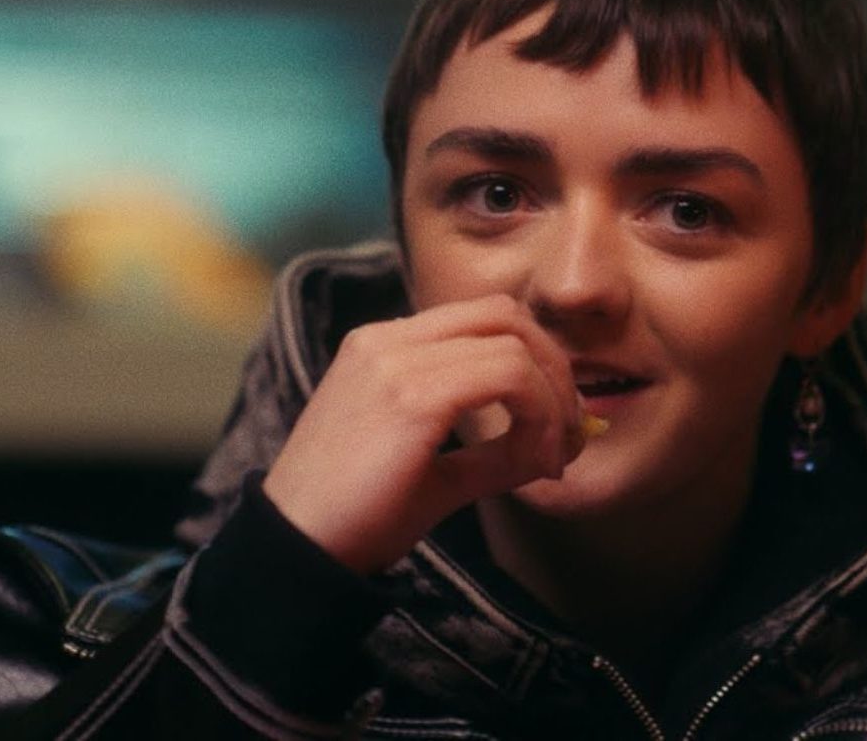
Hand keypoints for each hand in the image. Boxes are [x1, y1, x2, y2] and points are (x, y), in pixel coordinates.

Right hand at [262, 294, 581, 573]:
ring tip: (551, 459)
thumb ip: (495, 449)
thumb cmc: (358, 517)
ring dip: (553, 402)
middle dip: (556, 368)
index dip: (537, 359)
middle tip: (570, 432)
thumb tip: (562, 444)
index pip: (485, 317)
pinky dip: (539, 416)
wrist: (296, 552)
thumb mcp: (436, 473)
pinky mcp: (410, 395)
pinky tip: (537, 463)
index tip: (555, 422)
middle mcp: (387, 339)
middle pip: (506, 315)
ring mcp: (395, 360)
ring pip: (514, 345)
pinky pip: (508, 377)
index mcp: (384, 345)